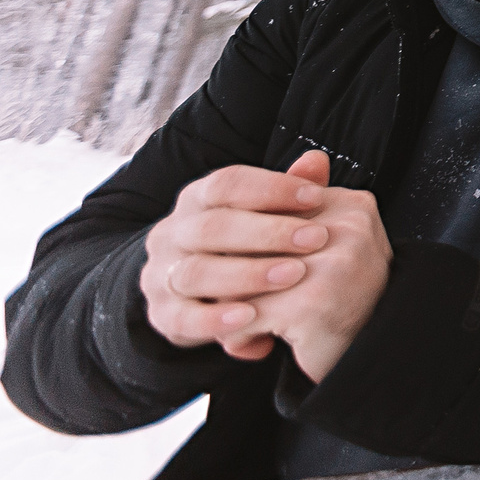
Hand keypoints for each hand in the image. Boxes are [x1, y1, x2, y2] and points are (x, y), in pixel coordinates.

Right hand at [140, 149, 331, 359]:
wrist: (197, 295)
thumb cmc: (244, 244)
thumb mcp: (266, 216)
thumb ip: (288, 191)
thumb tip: (316, 160)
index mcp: (196, 199)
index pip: (226, 183)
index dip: (272, 187)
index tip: (318, 196)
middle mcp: (172, 233)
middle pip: (213, 227)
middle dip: (269, 232)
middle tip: (317, 238)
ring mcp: (161, 274)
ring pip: (196, 271)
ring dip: (249, 274)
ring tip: (295, 275)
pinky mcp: (161, 314)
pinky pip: (182, 318)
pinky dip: (216, 319)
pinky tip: (251, 317)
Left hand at [232, 152, 392, 382]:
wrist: (373, 355)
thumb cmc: (342, 301)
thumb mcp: (327, 249)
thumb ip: (302, 212)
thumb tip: (304, 158)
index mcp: (352, 206)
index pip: (274, 208)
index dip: (251, 243)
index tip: (251, 270)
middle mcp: (349, 228)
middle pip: (256, 239)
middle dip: (235, 274)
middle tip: (232, 300)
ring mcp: (334, 264)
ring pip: (244, 275)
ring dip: (231, 306)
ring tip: (239, 324)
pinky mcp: (313, 303)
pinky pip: (246, 313)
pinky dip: (238, 334)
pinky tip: (249, 344)